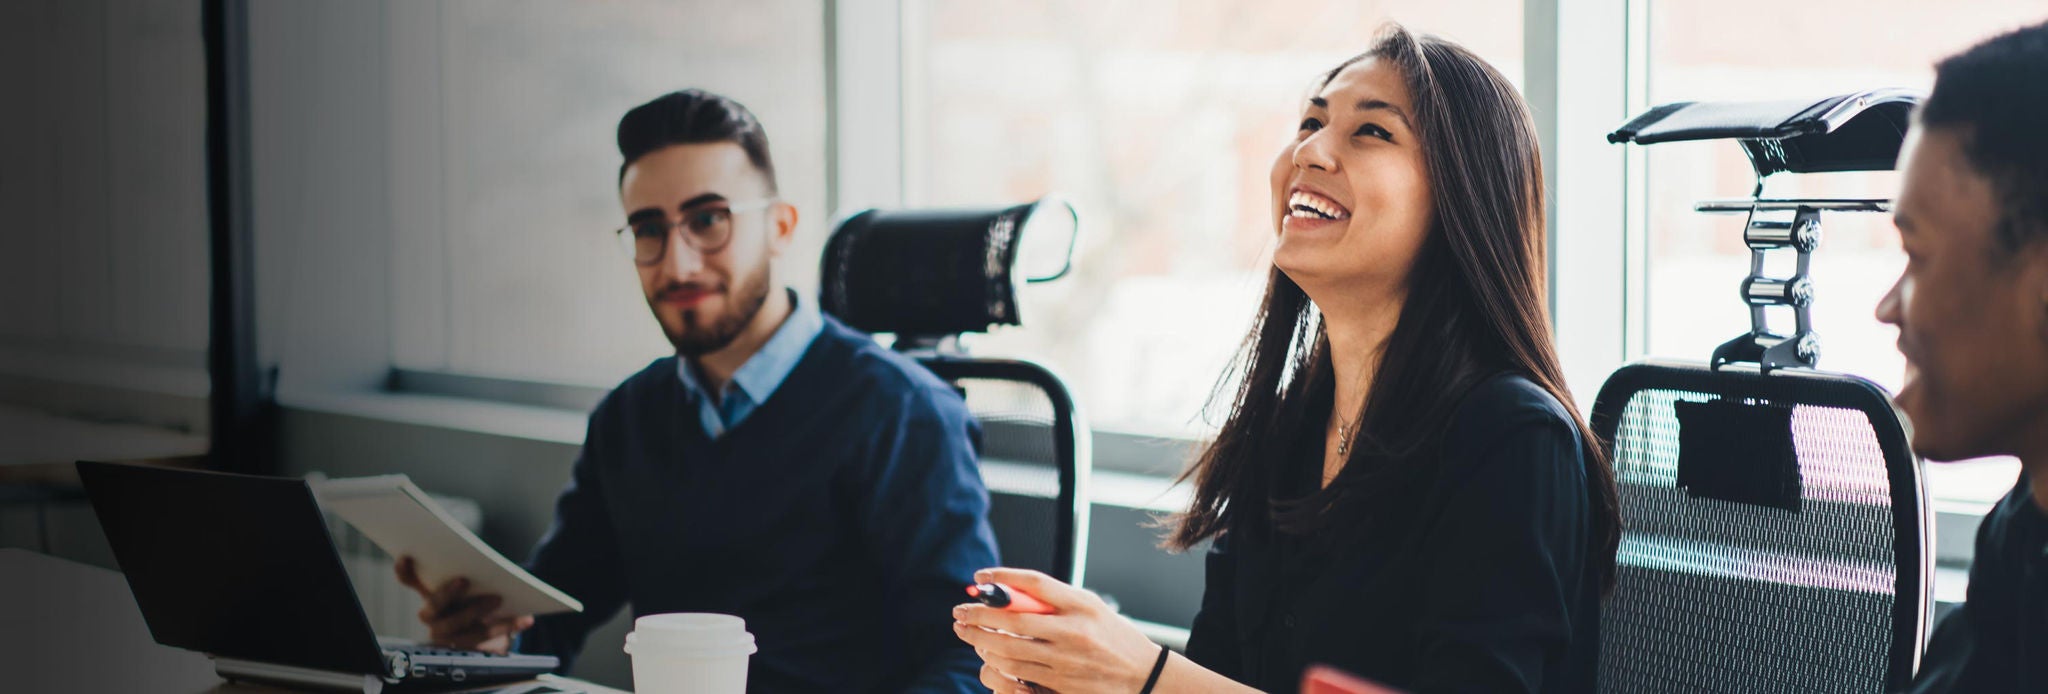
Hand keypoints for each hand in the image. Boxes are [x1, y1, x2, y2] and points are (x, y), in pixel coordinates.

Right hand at [395, 555, 533, 653]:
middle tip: (465, 580)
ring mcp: (446, 634)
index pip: (409, 580)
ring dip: (480, 612)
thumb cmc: (479, 597)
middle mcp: (432, 615)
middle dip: (449, 594)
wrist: (492, 630)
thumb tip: (488, 562)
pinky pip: (483, 639)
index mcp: (430, 593)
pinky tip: (524, 619)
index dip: (404, 570)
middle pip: (435, 606)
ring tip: (499, 600)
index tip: (407, 556)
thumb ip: (475, 572)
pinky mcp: (466, 648)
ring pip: (460, 627)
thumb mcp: (476, 583)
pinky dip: (507, 626)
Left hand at [953, 568, 1161, 693]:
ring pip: (1009, 650)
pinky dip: (997, 662)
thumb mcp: (1089, 607)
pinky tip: (988, 654)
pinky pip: (1018, 674)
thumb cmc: (1111, 636)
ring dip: (981, 640)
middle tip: (959, 611)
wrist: (1144, 676)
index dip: (1002, 577)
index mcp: (1081, 605)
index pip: (1035, 583)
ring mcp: (1066, 661)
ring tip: (967, 631)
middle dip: (978, 614)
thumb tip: (1006, 592)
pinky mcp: (1062, 684)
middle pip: (1012, 618)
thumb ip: (1053, 600)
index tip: (979, 576)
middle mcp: (1073, 631)